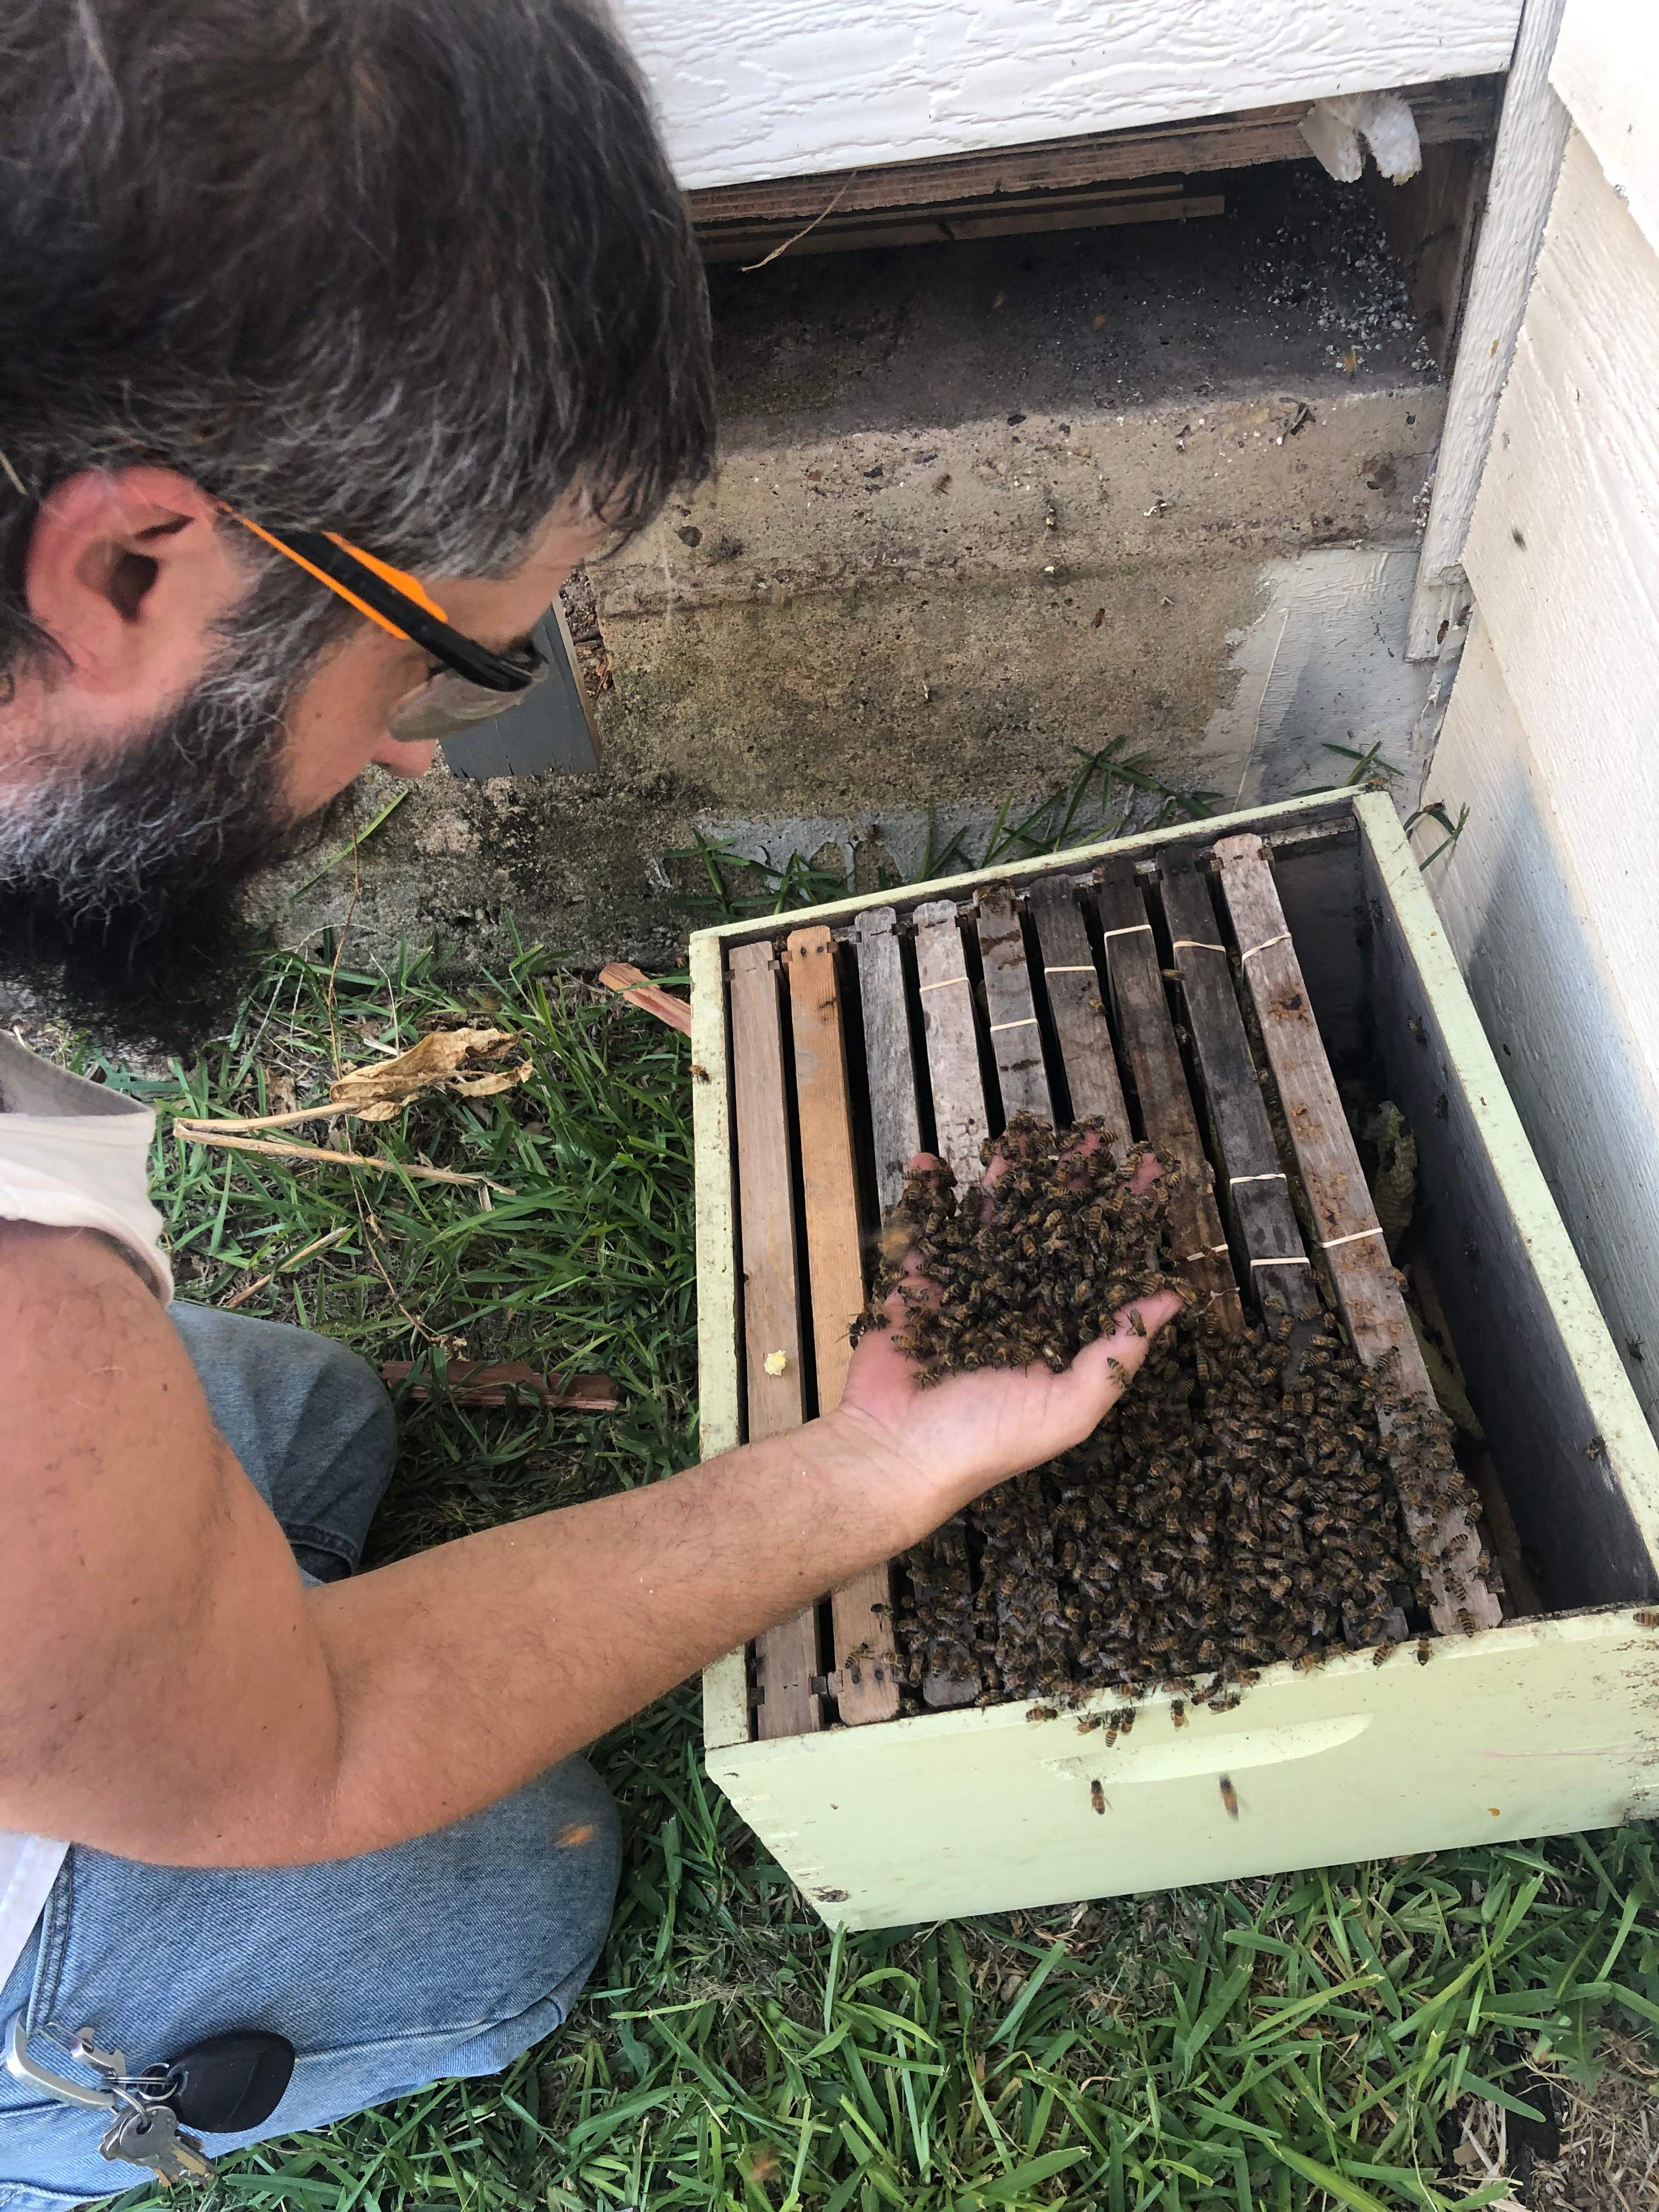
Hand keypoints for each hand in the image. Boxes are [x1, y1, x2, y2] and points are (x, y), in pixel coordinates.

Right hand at [828, 1143, 1181, 1522]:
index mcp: (1057, 1329)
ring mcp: (964, 1289)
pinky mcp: (916, 1285)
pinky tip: (932, 1163)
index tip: (1148, 1172)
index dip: (1126, 1217)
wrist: (896, 1455)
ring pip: (990, 1219)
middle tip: (1093, 1138)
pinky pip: (923, 1231)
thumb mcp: (1071, 1406)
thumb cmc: (987, 1441)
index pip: (1102, 1261)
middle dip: (1071, 1184)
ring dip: (1005, 1178)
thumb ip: (1119, 1352)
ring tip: (1023, 1137)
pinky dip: (924, 1196)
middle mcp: (1016, 1303)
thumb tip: (1174, 1298)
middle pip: (1050, 1228)